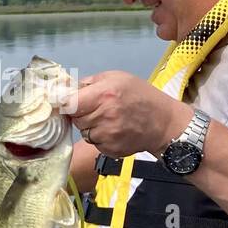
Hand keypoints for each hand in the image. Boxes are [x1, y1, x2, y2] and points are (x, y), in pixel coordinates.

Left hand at [64, 70, 189, 159]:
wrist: (163, 122)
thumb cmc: (140, 95)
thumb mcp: (116, 77)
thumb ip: (89, 82)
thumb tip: (65, 88)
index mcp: (104, 94)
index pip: (69, 103)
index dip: (64, 103)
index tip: (64, 102)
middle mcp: (104, 116)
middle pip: (75, 118)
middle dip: (81, 113)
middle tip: (96, 108)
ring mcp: (107, 136)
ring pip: (84, 132)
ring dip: (90, 126)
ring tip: (108, 119)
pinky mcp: (111, 150)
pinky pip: (94, 143)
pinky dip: (99, 138)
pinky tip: (114, 130)